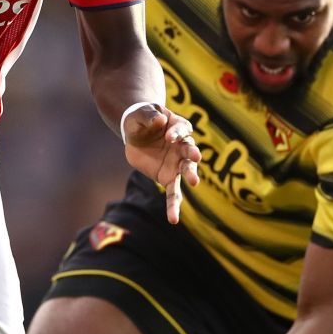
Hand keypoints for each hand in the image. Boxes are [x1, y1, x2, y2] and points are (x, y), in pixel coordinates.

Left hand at [122, 103, 200, 223]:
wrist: (136, 133)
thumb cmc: (141, 119)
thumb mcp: (141, 115)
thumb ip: (149, 116)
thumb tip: (159, 121)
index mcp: (179, 127)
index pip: (182, 129)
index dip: (176, 133)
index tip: (169, 136)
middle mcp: (182, 147)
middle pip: (190, 151)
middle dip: (192, 154)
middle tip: (196, 157)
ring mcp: (177, 164)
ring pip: (186, 172)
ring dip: (190, 175)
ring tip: (194, 182)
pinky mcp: (167, 177)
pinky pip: (172, 193)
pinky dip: (173, 206)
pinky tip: (173, 219)